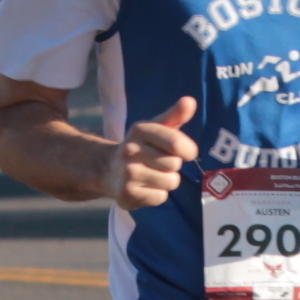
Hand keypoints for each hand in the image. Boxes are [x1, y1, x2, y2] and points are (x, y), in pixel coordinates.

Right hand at [115, 95, 201, 210]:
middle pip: (175, 164)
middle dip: (173, 166)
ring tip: (152, 175)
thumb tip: (190, 101)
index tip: (185, 152)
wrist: (109, 169)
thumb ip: (176, 115)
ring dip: (167, 181)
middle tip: (159, 163)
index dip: (188, 150)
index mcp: (139, 129)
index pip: (176, 144)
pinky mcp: (126, 194)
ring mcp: (127, 173)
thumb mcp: (158, 128)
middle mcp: (130, 150)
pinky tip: (145, 187)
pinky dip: (157, 195)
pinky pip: (161, 197)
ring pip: (171, 182)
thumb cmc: (143, 147)